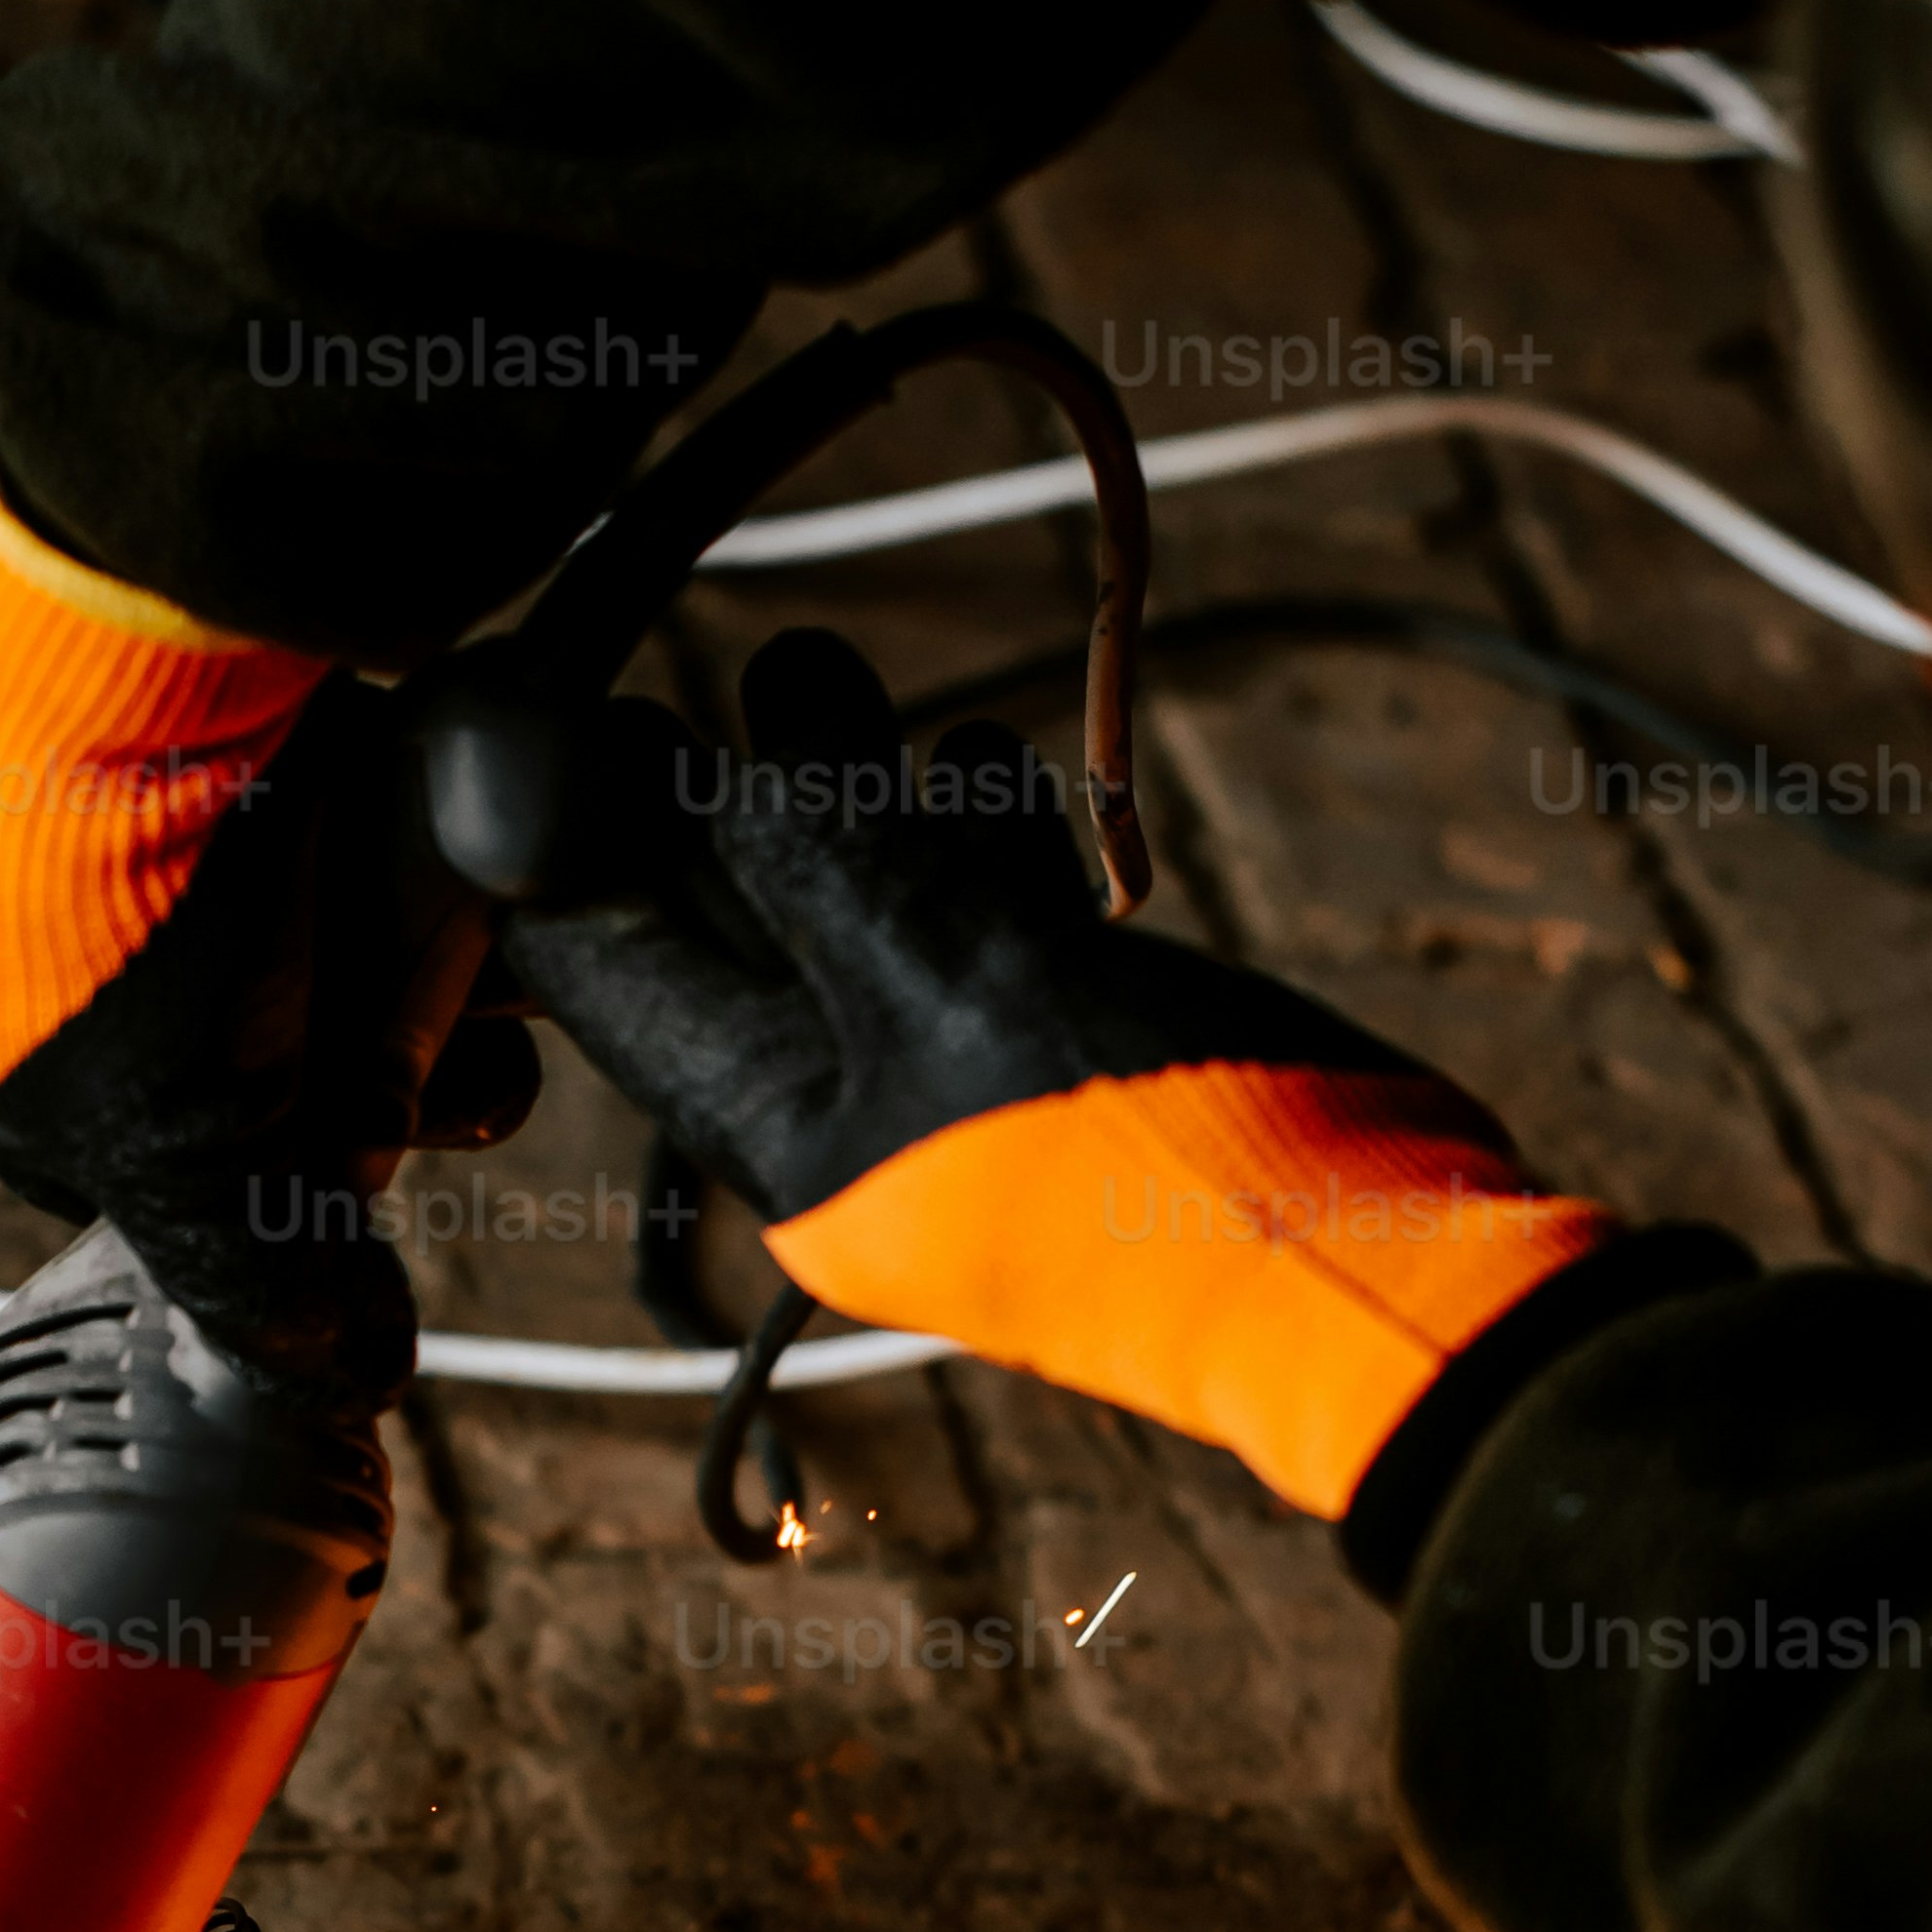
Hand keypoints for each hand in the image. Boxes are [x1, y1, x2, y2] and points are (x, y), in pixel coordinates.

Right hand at [0, 443, 524, 1387]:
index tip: (358, 1203)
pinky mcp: (261, 745)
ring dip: (427, 1000)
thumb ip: (255, 1282)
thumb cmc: (129, 913)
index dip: (278, 1212)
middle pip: (269, 1087)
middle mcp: (66, 954)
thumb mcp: (188, 1153)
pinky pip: (369, 851)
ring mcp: (163, 845)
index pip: (168, 1200)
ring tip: (470, 981)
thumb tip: (345, 1381)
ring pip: (336, 975)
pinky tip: (471, 888)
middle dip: (374, 1098)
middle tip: (435, 1082)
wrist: (163, 637)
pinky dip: (429, 881)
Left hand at [513, 630, 1612, 1520]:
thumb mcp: (964, 985)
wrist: (1364, 1267)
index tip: (567, 700)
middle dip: (712, 786)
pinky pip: (977, 929)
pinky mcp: (1063, 1051)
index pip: (611, 970)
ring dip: (842, 791)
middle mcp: (844, 1113)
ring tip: (821, 669)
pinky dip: (970, 840)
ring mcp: (954, 1083)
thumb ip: (832, 868)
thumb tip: (733, 752)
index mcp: (781, 1128)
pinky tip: (984, 763)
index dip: (569, 836)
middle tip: (690, 664)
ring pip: (860, 909)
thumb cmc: (1157, 1152)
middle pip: (731, 924)